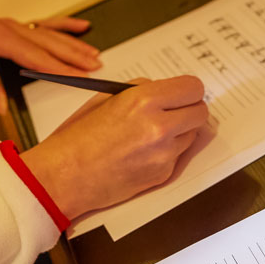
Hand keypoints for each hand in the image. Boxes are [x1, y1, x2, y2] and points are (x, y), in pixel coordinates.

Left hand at [0, 14, 101, 112]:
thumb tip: (3, 107)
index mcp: (0, 39)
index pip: (36, 56)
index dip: (59, 67)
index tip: (79, 75)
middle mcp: (12, 29)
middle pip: (49, 43)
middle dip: (75, 55)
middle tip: (96, 66)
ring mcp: (16, 25)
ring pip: (51, 33)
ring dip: (74, 44)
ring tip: (95, 54)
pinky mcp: (17, 26)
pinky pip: (45, 23)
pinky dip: (65, 24)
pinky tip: (82, 26)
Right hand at [18, 75, 208, 219]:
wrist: (64, 176)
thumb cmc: (77, 137)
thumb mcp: (106, 98)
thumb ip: (140, 90)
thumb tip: (164, 89)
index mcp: (143, 100)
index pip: (192, 87)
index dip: (189, 90)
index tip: (184, 93)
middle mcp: (159, 126)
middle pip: (201, 112)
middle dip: (189, 109)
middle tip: (175, 111)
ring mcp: (164, 154)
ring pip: (192, 135)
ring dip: (179, 131)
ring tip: (150, 134)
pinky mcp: (163, 175)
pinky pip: (178, 156)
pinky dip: (167, 152)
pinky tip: (141, 153)